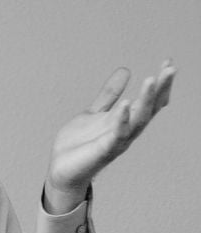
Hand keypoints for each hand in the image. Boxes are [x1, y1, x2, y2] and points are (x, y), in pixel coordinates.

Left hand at [43, 59, 176, 213]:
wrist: (61, 170)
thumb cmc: (79, 145)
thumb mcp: (94, 112)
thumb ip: (109, 94)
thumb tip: (125, 70)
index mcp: (125, 121)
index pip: (149, 100)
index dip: (160, 83)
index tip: (168, 62)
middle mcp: (126, 130)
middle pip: (149, 108)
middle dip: (160, 89)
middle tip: (170, 68)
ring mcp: (117, 141)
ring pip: (138, 119)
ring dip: (146, 100)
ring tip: (152, 79)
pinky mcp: (104, 150)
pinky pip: (117, 135)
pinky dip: (122, 120)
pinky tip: (126, 104)